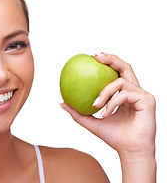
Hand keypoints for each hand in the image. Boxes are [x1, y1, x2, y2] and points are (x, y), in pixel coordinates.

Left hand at [60, 53, 155, 181]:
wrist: (130, 151)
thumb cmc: (114, 137)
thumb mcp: (91, 122)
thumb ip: (78, 112)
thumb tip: (61, 102)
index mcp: (124, 94)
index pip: (117, 73)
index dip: (108, 61)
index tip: (94, 57)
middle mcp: (134, 91)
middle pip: (125, 67)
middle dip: (111, 58)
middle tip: (96, 57)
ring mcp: (142, 95)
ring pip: (120, 81)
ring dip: (105, 92)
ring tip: (95, 104)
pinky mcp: (147, 100)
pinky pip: (124, 94)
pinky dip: (112, 103)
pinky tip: (105, 113)